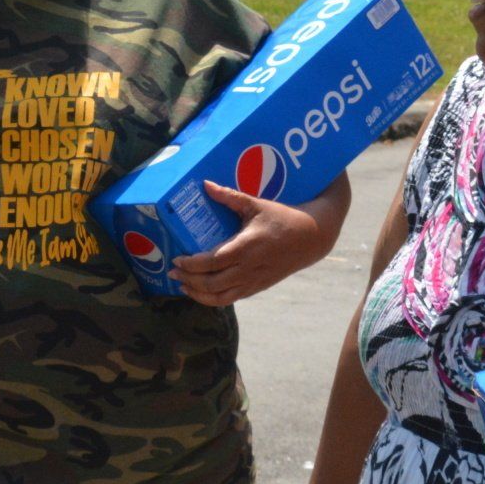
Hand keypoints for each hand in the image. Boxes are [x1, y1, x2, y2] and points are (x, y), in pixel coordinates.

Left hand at [171, 180, 328, 306]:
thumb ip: (230, 196)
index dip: (191, 264)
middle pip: (211, 283)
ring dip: (198, 294)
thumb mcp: (256, 204)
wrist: (311, 238)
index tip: (177, 259)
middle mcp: (248, 268)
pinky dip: (213, 299)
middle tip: (173, 272)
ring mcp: (253, 281)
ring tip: (183, 286)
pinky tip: (202, 292)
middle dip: (189, 280)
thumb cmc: (282, 218)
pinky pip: (231, 299)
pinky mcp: (258, 287)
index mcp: (246, 247)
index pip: (212, 261)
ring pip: (220, 297)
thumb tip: (205, 185)